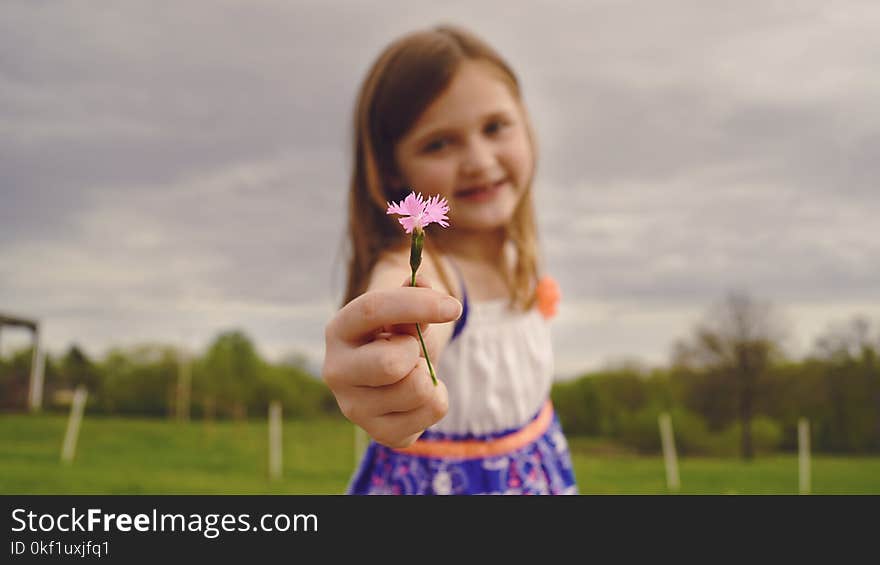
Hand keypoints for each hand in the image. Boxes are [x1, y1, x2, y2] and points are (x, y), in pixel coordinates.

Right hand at [322, 276, 461, 447]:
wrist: (391, 375)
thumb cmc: (396, 335)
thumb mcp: (403, 313)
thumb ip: (414, 295)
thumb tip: (424, 282)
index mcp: (338, 330)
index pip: (372, 310)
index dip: (416, 305)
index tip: (453, 307)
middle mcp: (336, 372)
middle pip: (390, 363)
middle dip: (416, 352)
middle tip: (412, 350)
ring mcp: (354, 408)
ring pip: (417, 389)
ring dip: (428, 374)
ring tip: (414, 372)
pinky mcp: (380, 433)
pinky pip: (431, 413)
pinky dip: (437, 398)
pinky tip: (418, 396)